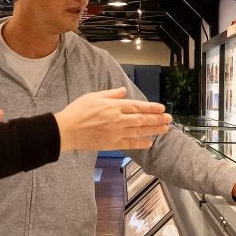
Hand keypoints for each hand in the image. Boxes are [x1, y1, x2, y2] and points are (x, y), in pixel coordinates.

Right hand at [54, 88, 171, 150]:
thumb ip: (110, 94)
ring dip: (153, 130)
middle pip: (142, 119)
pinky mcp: (111, 144)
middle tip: (169, 119)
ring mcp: (116, 133)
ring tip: (165, 129)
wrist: (66, 130)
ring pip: (139, 132)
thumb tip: (123, 91)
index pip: (137, 106)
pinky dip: (140, 144)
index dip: (151, 107)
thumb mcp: (93, 96)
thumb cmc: (77, 111)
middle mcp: (118, 120)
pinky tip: (149, 143)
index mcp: (114, 106)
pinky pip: (129, 144)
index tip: (162, 108)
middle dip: (157, 119)